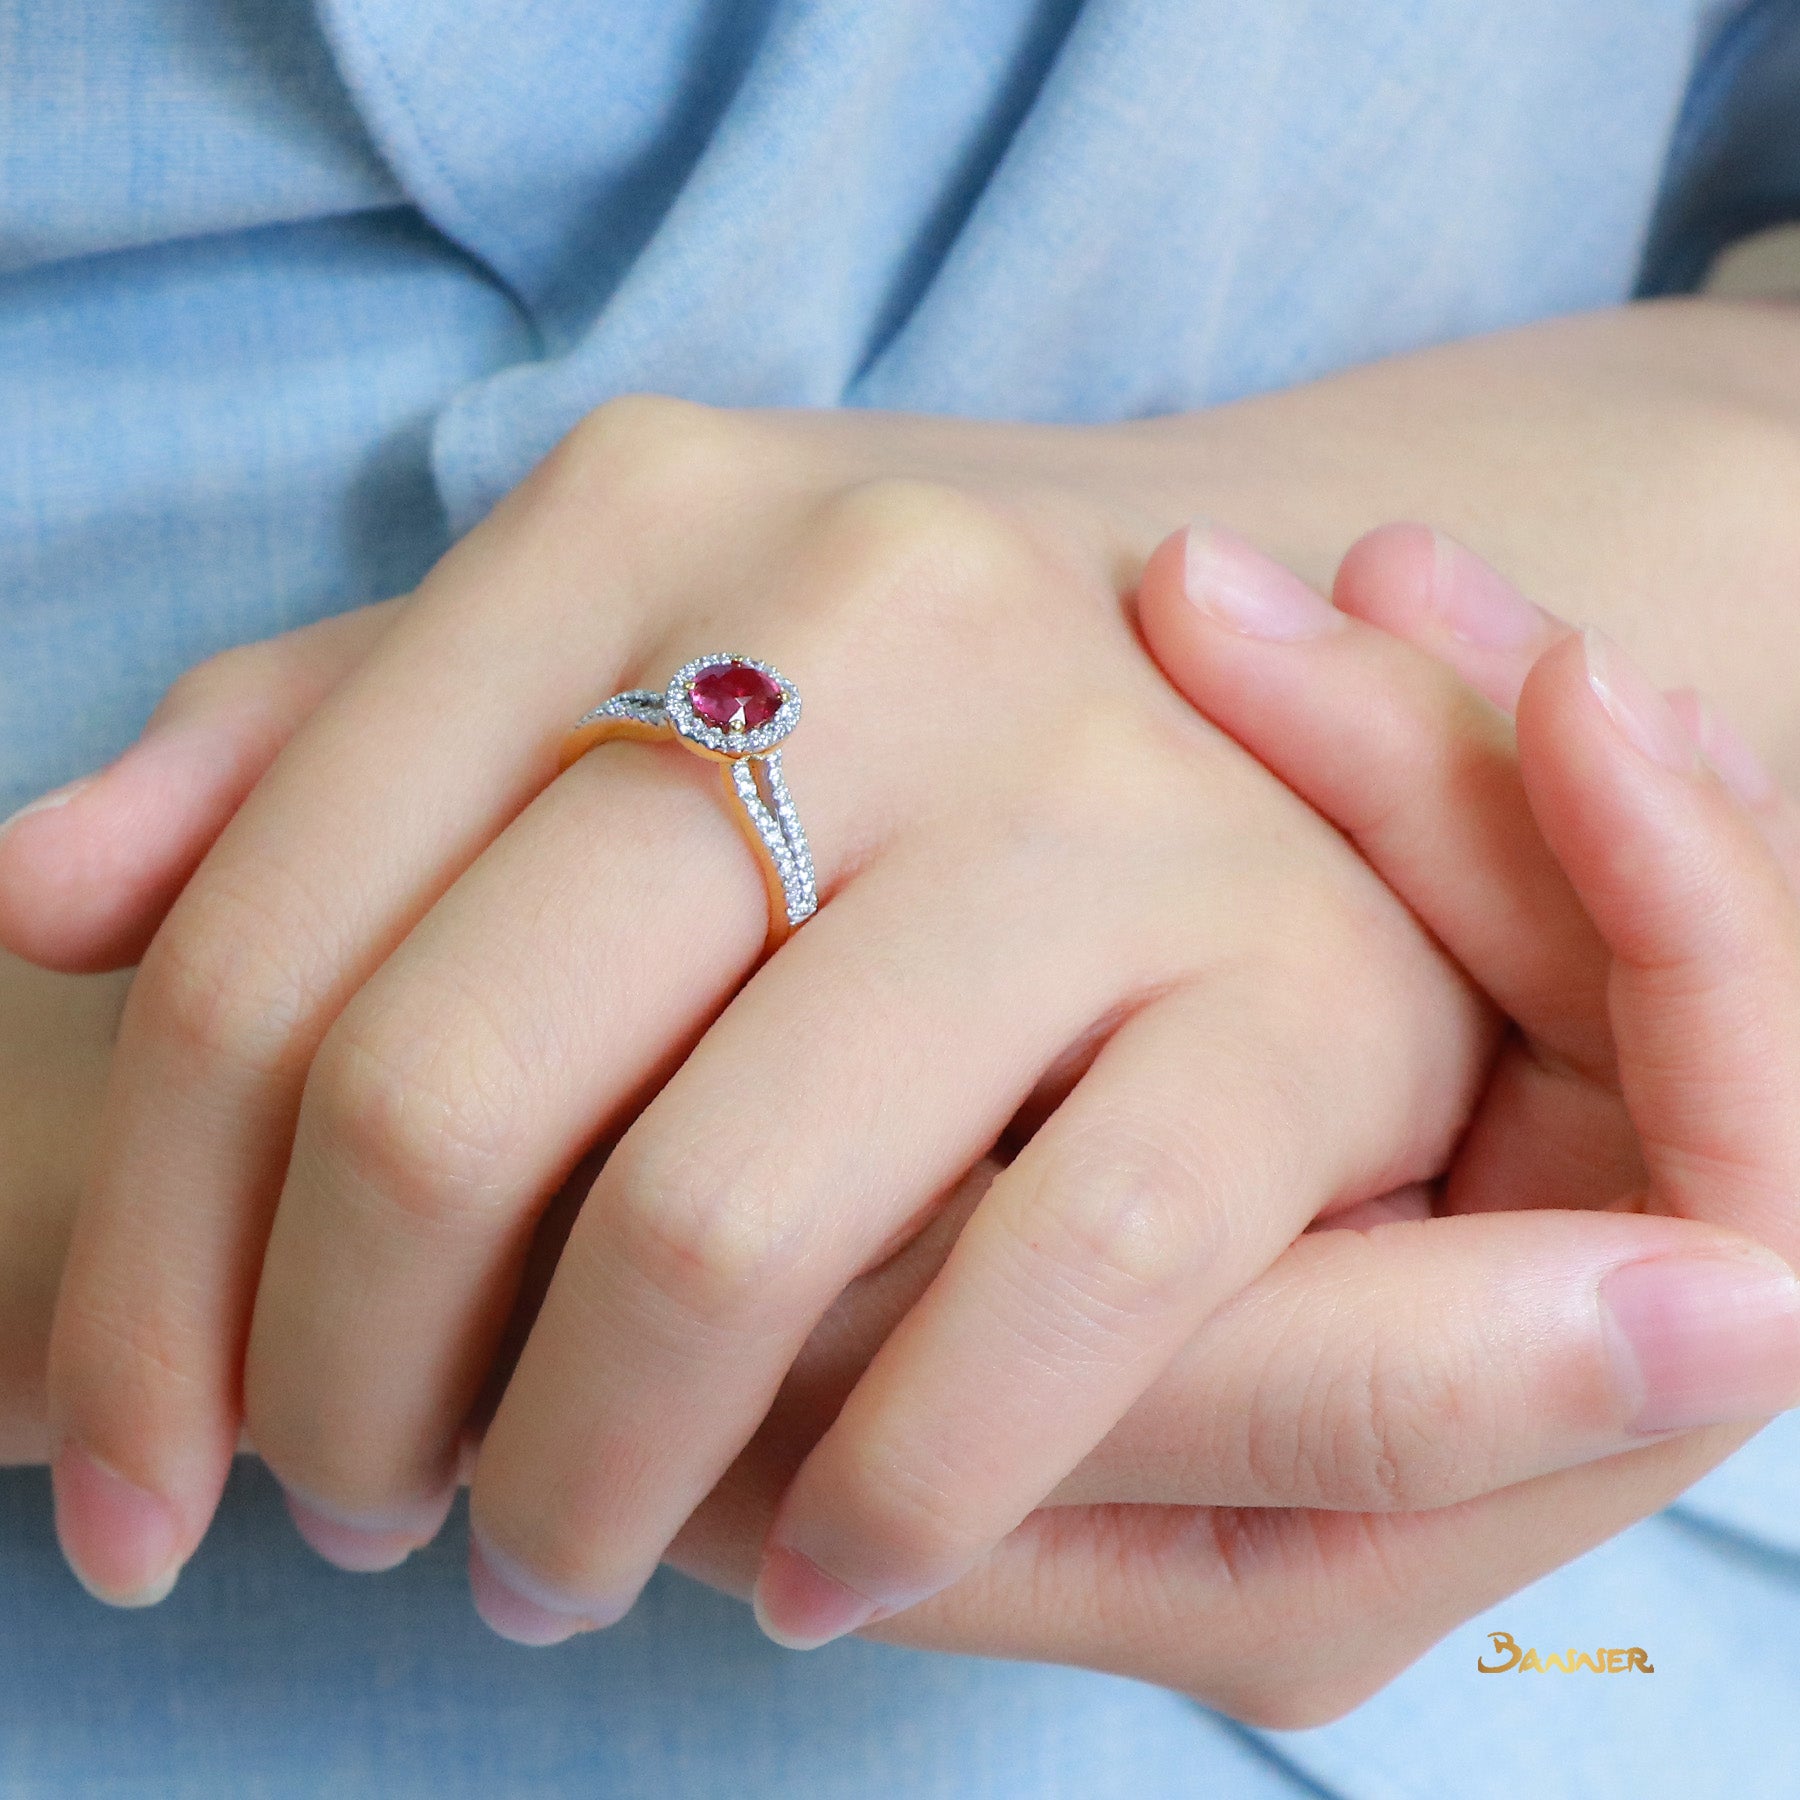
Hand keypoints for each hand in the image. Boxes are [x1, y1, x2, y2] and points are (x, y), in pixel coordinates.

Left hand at [17, 396, 1498, 1636]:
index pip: (274, 936)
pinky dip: (890, 1483)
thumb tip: (46, 889)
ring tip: (551, 1556)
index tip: (135, 1464)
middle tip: (354, 1514)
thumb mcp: (599, 667)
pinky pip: (1055, 1283)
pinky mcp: (1301, 980)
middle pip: (450, 1086)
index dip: (153, 1258)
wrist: (1283, 680)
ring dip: (587, 1474)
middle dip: (343, 1386)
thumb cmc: (884, 726)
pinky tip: (814, 1571)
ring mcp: (1101, 789)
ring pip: (722, 1217)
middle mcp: (874, 607)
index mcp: (645, 511)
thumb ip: (317, 756)